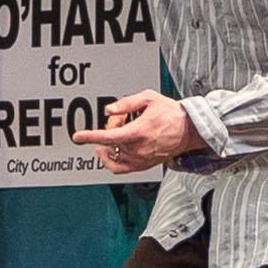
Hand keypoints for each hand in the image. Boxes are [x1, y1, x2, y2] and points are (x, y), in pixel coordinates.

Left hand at [71, 91, 205, 173]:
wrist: (188, 130)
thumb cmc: (171, 113)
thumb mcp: (149, 99)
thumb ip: (126, 103)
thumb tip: (109, 110)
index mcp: (138, 132)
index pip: (108, 137)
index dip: (90, 137)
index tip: (78, 137)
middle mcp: (138, 149)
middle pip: (110, 143)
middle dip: (110, 128)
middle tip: (120, 118)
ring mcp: (140, 160)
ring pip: (113, 155)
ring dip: (111, 144)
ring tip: (123, 131)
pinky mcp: (143, 166)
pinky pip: (119, 168)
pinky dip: (112, 159)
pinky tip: (114, 150)